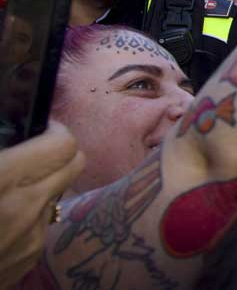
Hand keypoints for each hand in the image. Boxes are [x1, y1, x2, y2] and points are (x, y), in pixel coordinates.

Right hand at [0, 122, 84, 287]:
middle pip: (76, 166)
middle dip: (58, 152)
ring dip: (40, 188)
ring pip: (57, 196)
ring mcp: (31, 238)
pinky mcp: (27, 261)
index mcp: (4, 180)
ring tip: (5, 191)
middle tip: (32, 151)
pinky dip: (26, 218)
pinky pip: (40, 227)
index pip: (64, 146)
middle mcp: (27, 208)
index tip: (39, 129)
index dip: (54, 131)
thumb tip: (8, 142)